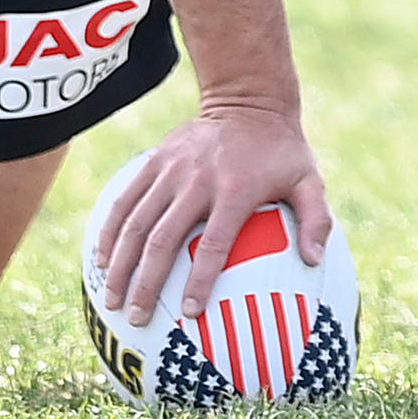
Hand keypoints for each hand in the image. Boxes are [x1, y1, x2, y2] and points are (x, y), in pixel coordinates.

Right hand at [90, 100, 332, 326]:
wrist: (248, 101)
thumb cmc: (282, 152)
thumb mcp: (308, 179)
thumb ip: (316, 219)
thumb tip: (315, 262)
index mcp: (236, 190)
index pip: (215, 243)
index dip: (201, 279)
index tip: (190, 313)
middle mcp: (199, 180)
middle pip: (163, 239)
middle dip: (147, 282)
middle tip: (137, 316)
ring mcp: (172, 170)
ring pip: (137, 222)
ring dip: (121, 264)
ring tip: (114, 299)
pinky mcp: (155, 161)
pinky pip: (125, 200)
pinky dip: (110, 231)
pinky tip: (101, 261)